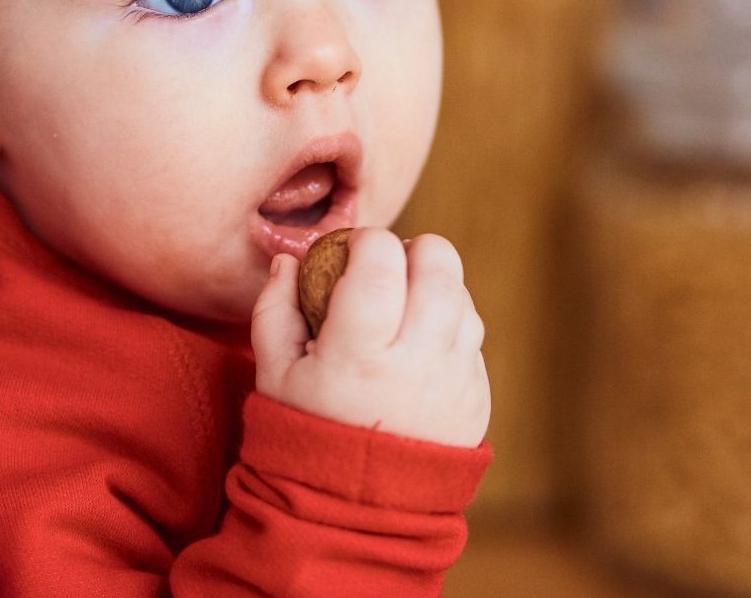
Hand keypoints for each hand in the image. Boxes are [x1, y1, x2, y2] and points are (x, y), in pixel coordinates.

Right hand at [252, 229, 489, 447]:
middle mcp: (417, 359)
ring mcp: (455, 377)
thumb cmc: (307, 432)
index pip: (380, 258)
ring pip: (461, 292)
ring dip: (432, 283)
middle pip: (438, 261)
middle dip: (411, 248)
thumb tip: (289, 260)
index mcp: (359, 351)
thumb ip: (275, 307)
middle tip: (386, 266)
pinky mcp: (476, 393)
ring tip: (401, 304)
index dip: (366, 240)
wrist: (357, 511)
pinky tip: (417, 341)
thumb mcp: (273, 374)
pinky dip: (449, 322)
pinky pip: (472, 333)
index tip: (351, 251)